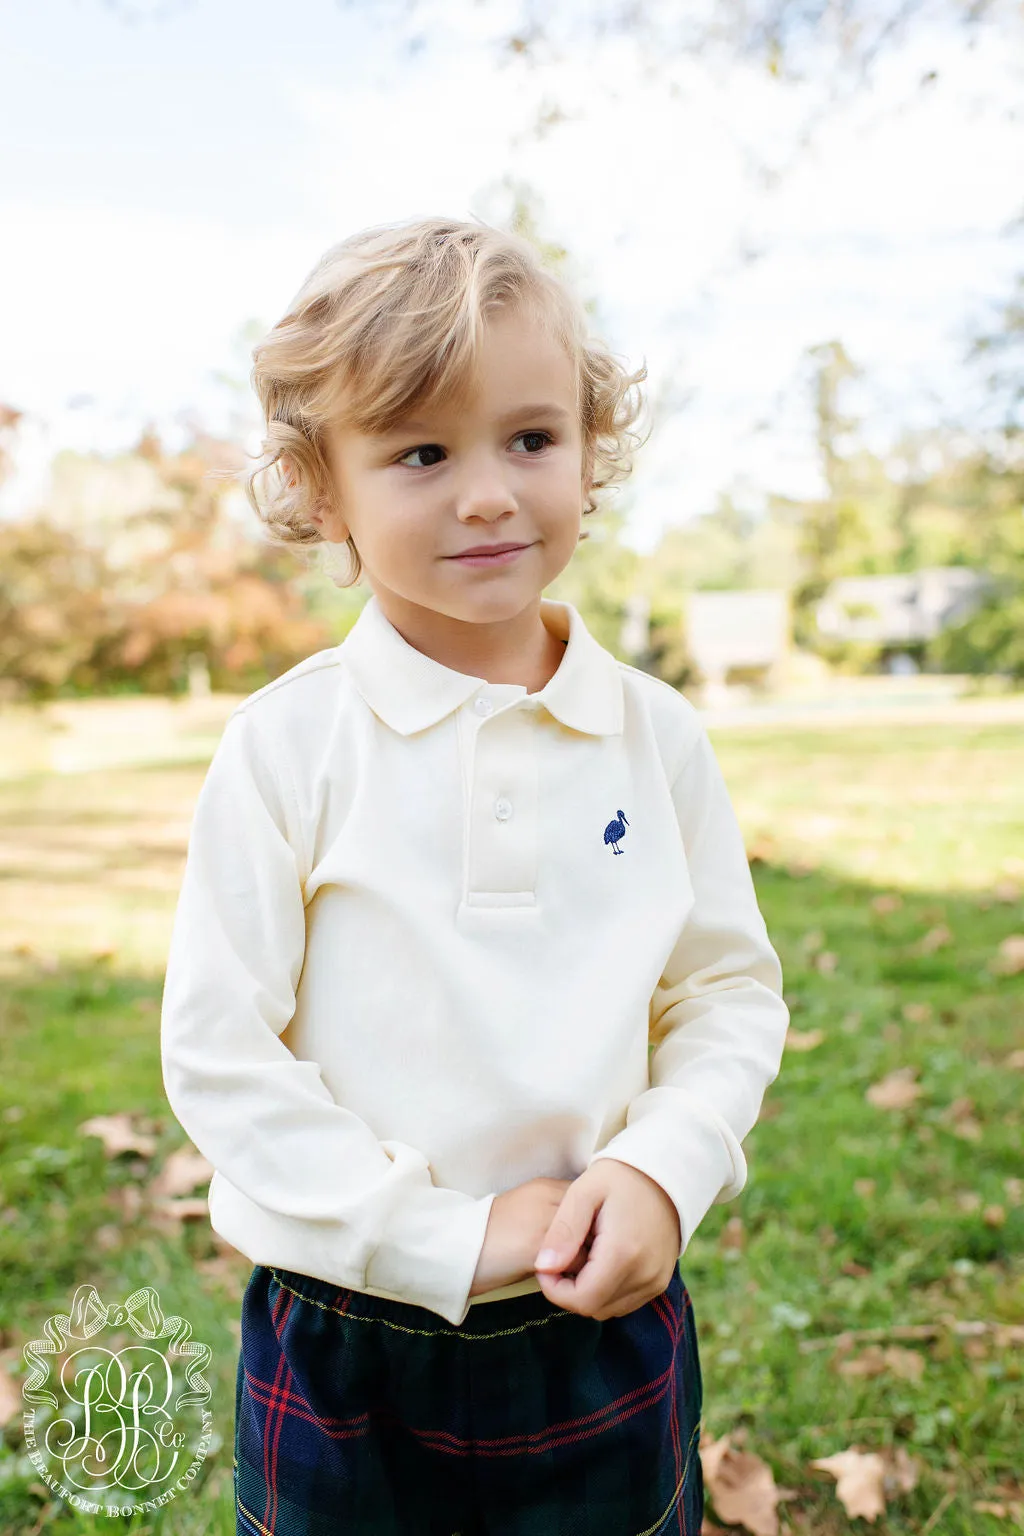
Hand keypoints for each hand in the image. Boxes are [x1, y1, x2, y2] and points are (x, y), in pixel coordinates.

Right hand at [470, 1176, 587, 1296]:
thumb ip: (557, 1217)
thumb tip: (590, 1238)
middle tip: (591, 1265)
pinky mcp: (537, 1246)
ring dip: (588, 1264)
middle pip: (597, 1222)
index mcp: (546, 1186)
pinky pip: (576, 1265)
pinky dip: (574, 1279)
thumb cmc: (491, 1239)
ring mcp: (545, 1220)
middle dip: (597, 1244)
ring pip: (591, 1245)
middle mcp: (550, 1197)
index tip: (591, 1246)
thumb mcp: (527, 1215)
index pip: (592, 1204)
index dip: (595, 1228)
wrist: (455, 1249)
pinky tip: (562, 1285)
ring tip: (576, 1276)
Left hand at [533, 1159, 681, 1318]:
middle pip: (593, 1307)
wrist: (664, 1172)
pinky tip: (600, 1261)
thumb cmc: (618, 1177)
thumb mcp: (583, 1193)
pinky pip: (625, 1302)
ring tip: (581, 1255)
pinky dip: (606, 1290)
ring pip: (608, 1308)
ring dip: (588, 1291)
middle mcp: (644, 1274)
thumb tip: (543, 1266)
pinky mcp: (660, 1281)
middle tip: (561, 1256)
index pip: (580, 1300)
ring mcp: (656, 1280)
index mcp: (623, 1253)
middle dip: (569, 1290)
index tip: (546, 1264)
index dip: (554, 1290)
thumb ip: (563, 1231)